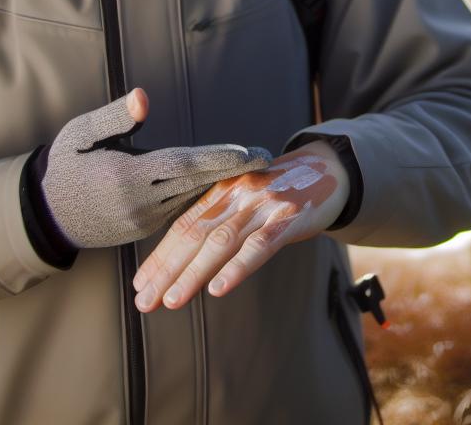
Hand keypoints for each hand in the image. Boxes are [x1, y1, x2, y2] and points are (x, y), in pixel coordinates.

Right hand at [36, 87, 271, 249]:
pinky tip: (226, 184)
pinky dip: (204, 196)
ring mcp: (143, 220)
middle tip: (266, 157)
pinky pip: (181, 210)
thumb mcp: (81, 133)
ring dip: (223, 184)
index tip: (248, 151)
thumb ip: (114, 117)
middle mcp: (138, 202)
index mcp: (125, 175)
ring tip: (255, 167)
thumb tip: (143, 97)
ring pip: (191, 199)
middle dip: (233, 170)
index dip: (218, 158)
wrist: (46, 214)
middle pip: (196, 183)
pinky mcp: (145, 230)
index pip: (182, 165)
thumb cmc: (65, 164)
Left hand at [131, 139, 348, 310]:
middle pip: (194, 235)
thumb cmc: (282, 194)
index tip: (140, 285)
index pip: (182, 226)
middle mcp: (237, 195)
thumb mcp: (247, 199)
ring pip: (221, 242)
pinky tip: (220, 287)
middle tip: (145, 301)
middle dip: (166, 271)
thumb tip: (184, 261)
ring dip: (193, 273)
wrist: (330, 170)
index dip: (160, 256)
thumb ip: (220, 221)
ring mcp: (263, 205)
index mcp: (222, 191)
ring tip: (173, 300)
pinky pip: (260, 245)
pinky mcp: (289, 217)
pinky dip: (238, 267)